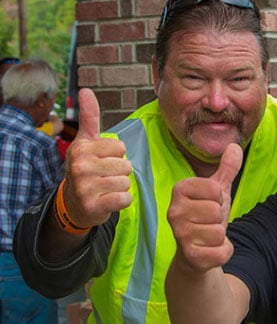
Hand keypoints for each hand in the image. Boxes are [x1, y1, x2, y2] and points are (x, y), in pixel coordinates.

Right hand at [63, 88, 132, 226]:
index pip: (120, 147)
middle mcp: (80, 167)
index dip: (116, 155)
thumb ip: (89, 117)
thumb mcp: (85, 142)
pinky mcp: (94, 206)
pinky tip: (108, 200)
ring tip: (105, 188)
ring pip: (126, 182)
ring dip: (120, 187)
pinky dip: (122, 201)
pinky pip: (125, 199)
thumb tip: (86, 90)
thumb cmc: (85, 169)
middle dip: (120, 172)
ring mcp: (85, 188)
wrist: (73, 204)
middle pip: (125, 165)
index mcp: (81, 149)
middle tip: (104, 177)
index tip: (103, 160)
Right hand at [167, 143, 242, 272]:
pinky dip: (223, 252)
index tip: (210, 204)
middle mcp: (174, 211)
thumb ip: (227, 168)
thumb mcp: (218, 191)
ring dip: (220, 236)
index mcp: (179, 190)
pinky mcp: (190, 256)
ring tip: (208, 236)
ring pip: (219, 231)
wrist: (195, 255)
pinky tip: (210, 250)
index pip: (215, 190)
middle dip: (219, 219)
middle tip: (208, 223)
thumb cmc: (205, 218)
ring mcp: (179, 235)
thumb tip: (234, 145)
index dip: (219, 199)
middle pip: (217, 211)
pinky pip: (222, 251)